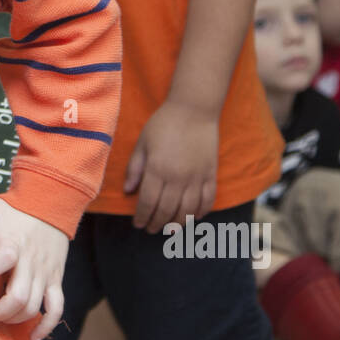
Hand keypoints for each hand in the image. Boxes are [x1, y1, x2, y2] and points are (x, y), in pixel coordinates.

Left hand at [0, 197, 66, 339]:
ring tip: (1, 319)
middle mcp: (31, 261)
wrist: (50, 206)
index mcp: (14, 243)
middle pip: (20, 296)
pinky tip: (32, 338)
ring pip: (34, 306)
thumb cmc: (14, 211)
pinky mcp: (55, 281)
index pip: (5, 258)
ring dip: (16, 319)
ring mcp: (45, 274)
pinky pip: (56, 308)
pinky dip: (45, 326)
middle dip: (1, 311)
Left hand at [123, 101, 217, 232]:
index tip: (138, 224)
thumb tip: (128, 191)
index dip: (142, 217)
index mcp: (157, 169)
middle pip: (167, 210)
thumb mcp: (142, 143)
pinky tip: (193, 217)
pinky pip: (208, 200)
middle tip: (151, 229)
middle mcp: (177, 177)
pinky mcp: (211, 174)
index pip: (148, 202)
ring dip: (177, 224)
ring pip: (188, 210)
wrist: (194, 109)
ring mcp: (196, 177)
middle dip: (157, 224)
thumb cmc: (163, 124)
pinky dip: (201, 212)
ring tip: (169, 229)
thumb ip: (134, 168)